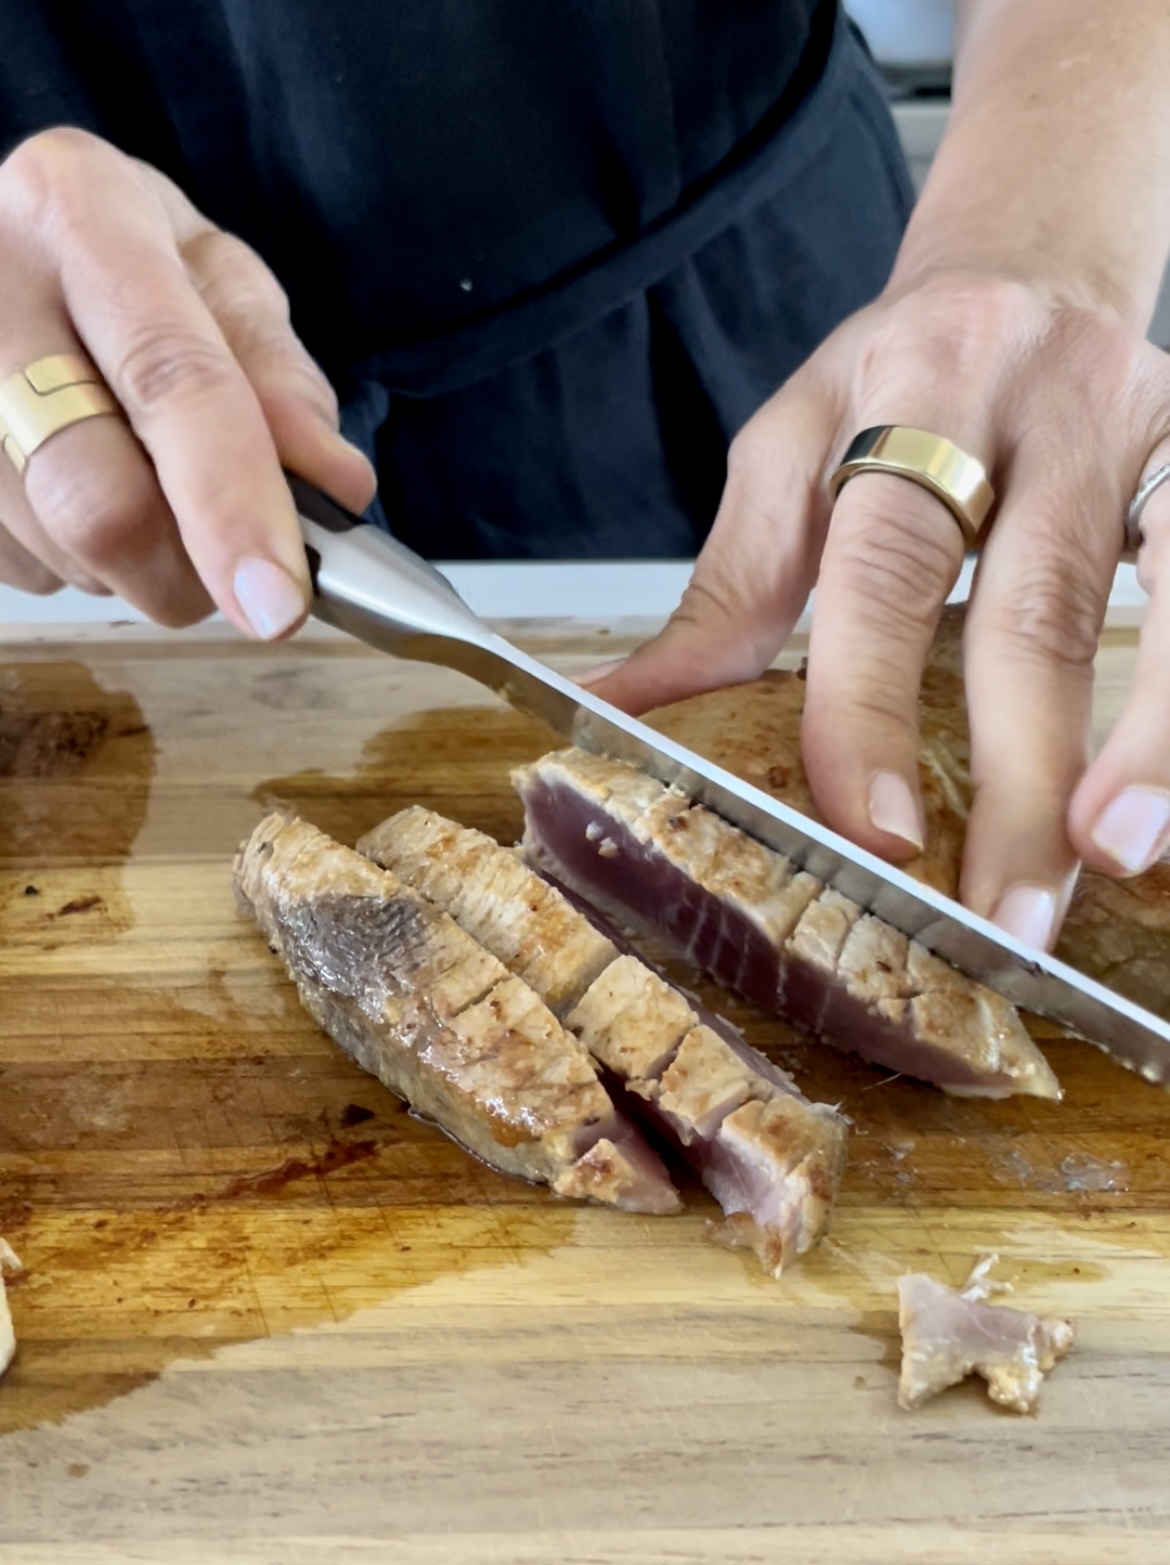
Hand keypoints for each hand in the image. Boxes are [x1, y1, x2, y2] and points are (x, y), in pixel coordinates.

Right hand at [0, 127, 375, 632]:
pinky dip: (82, 560)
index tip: (278, 600)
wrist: (6, 240)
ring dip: (137, 564)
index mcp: (81, 214)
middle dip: (190, 572)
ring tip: (143, 483)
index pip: (171, 381)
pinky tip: (79, 486)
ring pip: (65, 550)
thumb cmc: (128, 261)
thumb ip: (282, 381)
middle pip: (100, 501)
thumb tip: (336, 487)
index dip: (233, 505)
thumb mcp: (221, 282)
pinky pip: (27, 568)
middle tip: (235, 573)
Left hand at [590, 268, 1169, 946]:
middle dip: (1018, 774)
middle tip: (1000, 913)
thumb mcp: (791, 457)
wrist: (1030, 268)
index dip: (875, 702)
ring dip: (1150, 742)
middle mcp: (1042, 405)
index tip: (874, 831)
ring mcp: (1151, 429)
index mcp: (909, 392)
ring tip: (1114, 856)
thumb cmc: (894, 385)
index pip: (886, 565)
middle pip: (1033, 605)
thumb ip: (727, 594)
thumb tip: (617, 716)